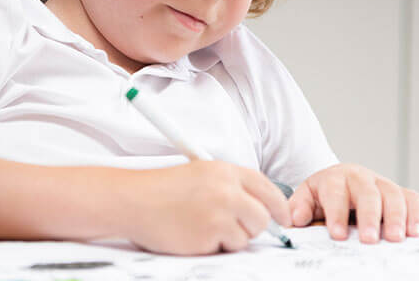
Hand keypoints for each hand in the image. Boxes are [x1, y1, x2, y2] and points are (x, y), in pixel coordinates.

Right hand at [123, 160, 290, 254]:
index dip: (278, 205)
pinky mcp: (210, 234)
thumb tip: (258, 206)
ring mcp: (219, 212)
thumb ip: (229, 185)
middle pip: (262, 215)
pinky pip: (228, 248)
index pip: (265, 186)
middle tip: (233, 225)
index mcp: (224, 170)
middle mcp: (225, 188)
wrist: (135, 200)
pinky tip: (195, 233)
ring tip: (204, 225)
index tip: (284, 218)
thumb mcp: (200, 174)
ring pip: (247, 235)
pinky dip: (215, 246)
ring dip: (231, 237)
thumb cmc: (162, 190)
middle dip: (252, 225)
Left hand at [289, 163, 418, 243]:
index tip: (337, 234)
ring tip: (395, 238)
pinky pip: (412, 198)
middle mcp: (360, 177)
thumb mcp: (307, 197)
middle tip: (369, 239)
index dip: (336, 213)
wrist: (340, 182)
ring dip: (395, 216)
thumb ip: (299, 207)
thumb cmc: (324, 194)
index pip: (335, 192)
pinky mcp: (399, 193)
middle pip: (367, 192)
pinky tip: (415, 231)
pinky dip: (416, 213)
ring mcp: (381, 183)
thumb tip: (295, 219)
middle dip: (369, 216)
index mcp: (334, 177)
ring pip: (392, 193)